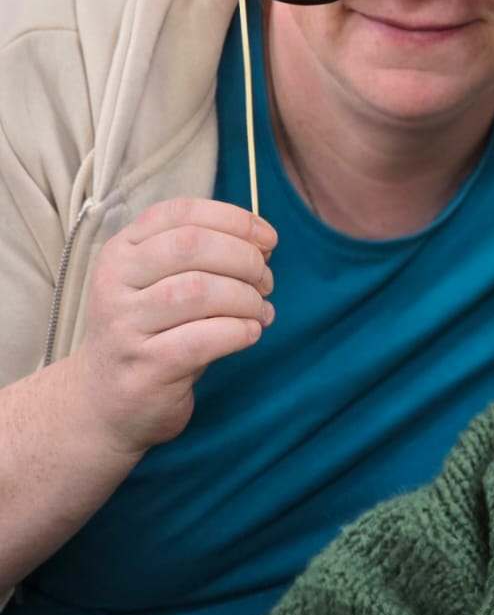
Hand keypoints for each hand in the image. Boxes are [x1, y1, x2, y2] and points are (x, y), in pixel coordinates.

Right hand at [69, 197, 276, 457]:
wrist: (104, 401)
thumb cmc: (150, 332)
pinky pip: (203, 338)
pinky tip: (250, 333)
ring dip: (245, 298)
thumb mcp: (160, 283)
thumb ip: (201, 256)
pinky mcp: (144, 367)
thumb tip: (263, 243)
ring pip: (199, 291)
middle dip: (244, 259)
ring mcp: (125, 326)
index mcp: (122, 250)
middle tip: (265, 281)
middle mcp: (115, 282)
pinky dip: (239, 331)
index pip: (180, 213)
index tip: (268, 239)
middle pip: (192, 246)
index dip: (233, 219)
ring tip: (260, 310)